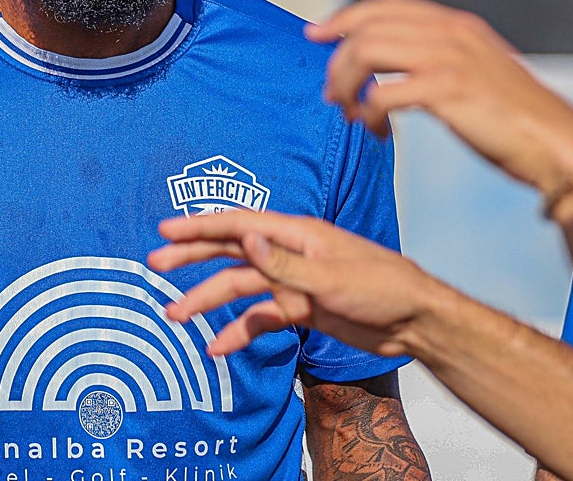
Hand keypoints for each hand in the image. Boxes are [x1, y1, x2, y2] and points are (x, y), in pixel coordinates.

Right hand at [148, 210, 439, 357]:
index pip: (239, 225)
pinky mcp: (301, 308)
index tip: (165, 230)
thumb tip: (245, 238)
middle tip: (155, 264)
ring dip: (208, 300)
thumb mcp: (332, 276)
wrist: (417, 322)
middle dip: (193, 258)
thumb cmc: (384, 287)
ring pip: (240, 287)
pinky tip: (217, 346)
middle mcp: (291, 253)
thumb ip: (284, 262)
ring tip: (175, 315)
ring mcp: (294, 281)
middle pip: (231, 251)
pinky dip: (238, 331)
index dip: (200, 227)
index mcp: (298, 234)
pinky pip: (260, 318)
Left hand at [305, 0, 572, 193]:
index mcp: (457, 24)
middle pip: (367, 28)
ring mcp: (449, 58)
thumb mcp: (476, 72)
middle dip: (338, 60)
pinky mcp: (447, 90)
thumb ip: (439, 59)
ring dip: (346, 85)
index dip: (345, 17)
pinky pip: (383, 93)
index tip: (316, 34)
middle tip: (332, 94)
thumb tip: (392, 70)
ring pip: (367, 53)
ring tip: (348, 111)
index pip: (385, 6)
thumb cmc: (516, 120)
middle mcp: (451, 32)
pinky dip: (368, 113)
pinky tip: (375, 130)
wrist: (559, 144)